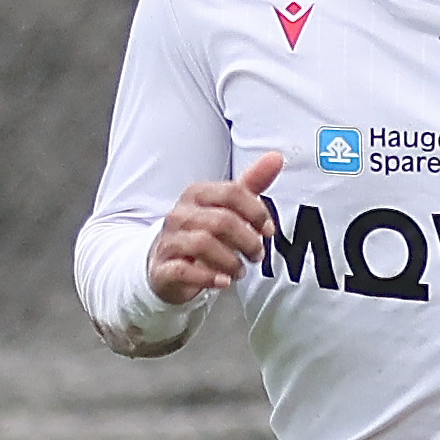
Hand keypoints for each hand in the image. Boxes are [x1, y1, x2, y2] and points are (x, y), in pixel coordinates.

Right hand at [148, 150, 284, 306]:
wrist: (166, 263)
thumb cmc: (202, 232)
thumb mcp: (227, 207)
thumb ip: (251, 183)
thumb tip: (276, 157)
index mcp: (196, 194)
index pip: (232, 193)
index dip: (256, 212)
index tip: (268, 231)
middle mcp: (180, 214)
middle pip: (221, 221)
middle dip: (248, 241)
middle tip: (257, 255)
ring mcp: (169, 241)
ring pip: (203, 244)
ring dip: (231, 261)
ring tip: (240, 271)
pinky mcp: (162, 268)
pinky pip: (184, 270)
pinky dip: (208, 277)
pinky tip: (223, 282)